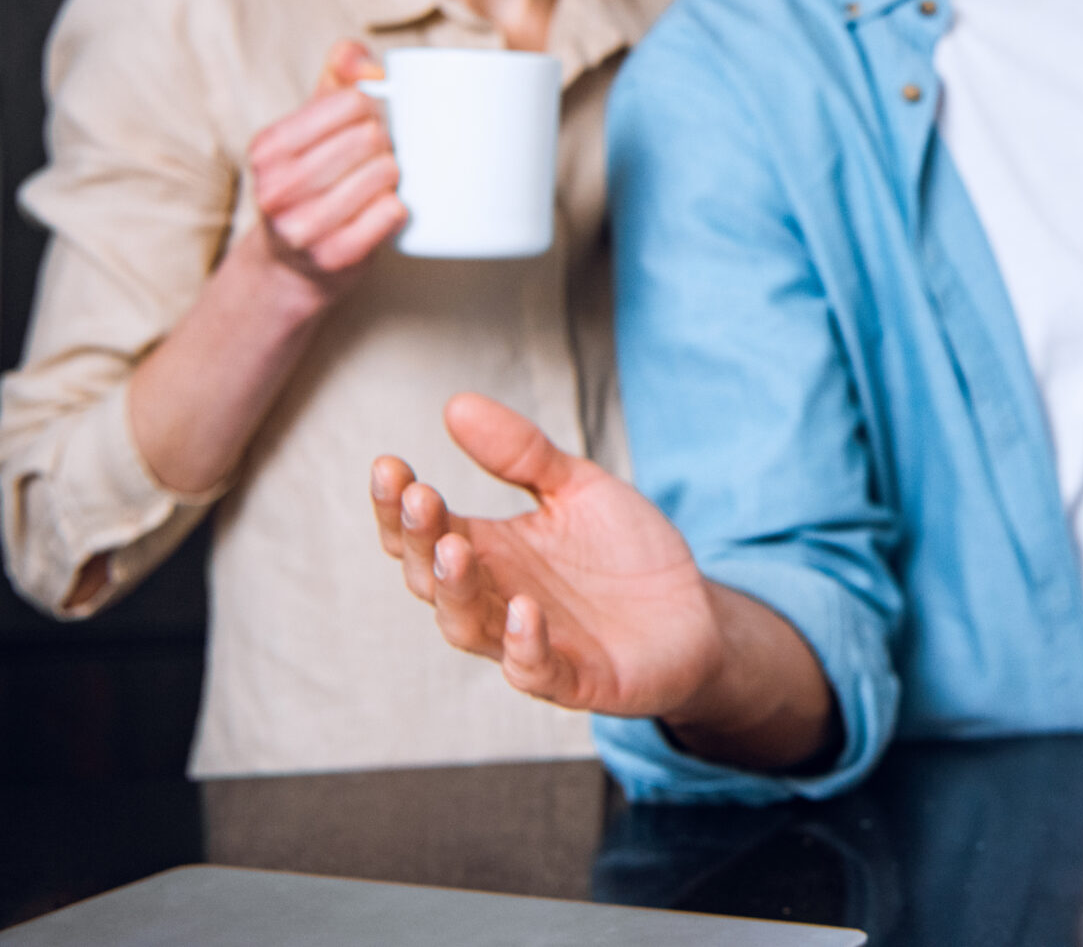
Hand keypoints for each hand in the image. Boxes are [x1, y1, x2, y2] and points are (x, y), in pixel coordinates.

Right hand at [244, 40, 406, 290]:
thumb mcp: (313, 124)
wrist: (294, 263)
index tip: (370, 125)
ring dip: (395, 176)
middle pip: (371, 137)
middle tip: (381, 158)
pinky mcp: (332, 257)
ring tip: (381, 184)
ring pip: (385, 174)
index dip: (377, 109)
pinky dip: (398, 209)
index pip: (352, 102)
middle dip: (388, 143)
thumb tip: (366, 63)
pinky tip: (385, 210)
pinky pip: (390, 213)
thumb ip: (339, 75)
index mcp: (268, 147)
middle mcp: (276, 186)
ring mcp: (301, 226)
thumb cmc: (314, 181)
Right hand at [372, 394, 725, 719]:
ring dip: (456, 589)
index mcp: (490, 552)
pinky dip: (525, 645)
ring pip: (468, 626)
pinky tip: (525, 610)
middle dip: (418, 539)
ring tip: (454, 548)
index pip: (424, 532)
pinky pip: (535, 670)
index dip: (397, 505)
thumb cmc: (626, 554)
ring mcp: (530, 642)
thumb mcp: (578, 487)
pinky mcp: (575, 677)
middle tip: (419, 497)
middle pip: (431, 578)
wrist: (694, 614)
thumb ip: (522, 453)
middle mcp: (496, 599)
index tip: (388, 465)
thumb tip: (456, 405)